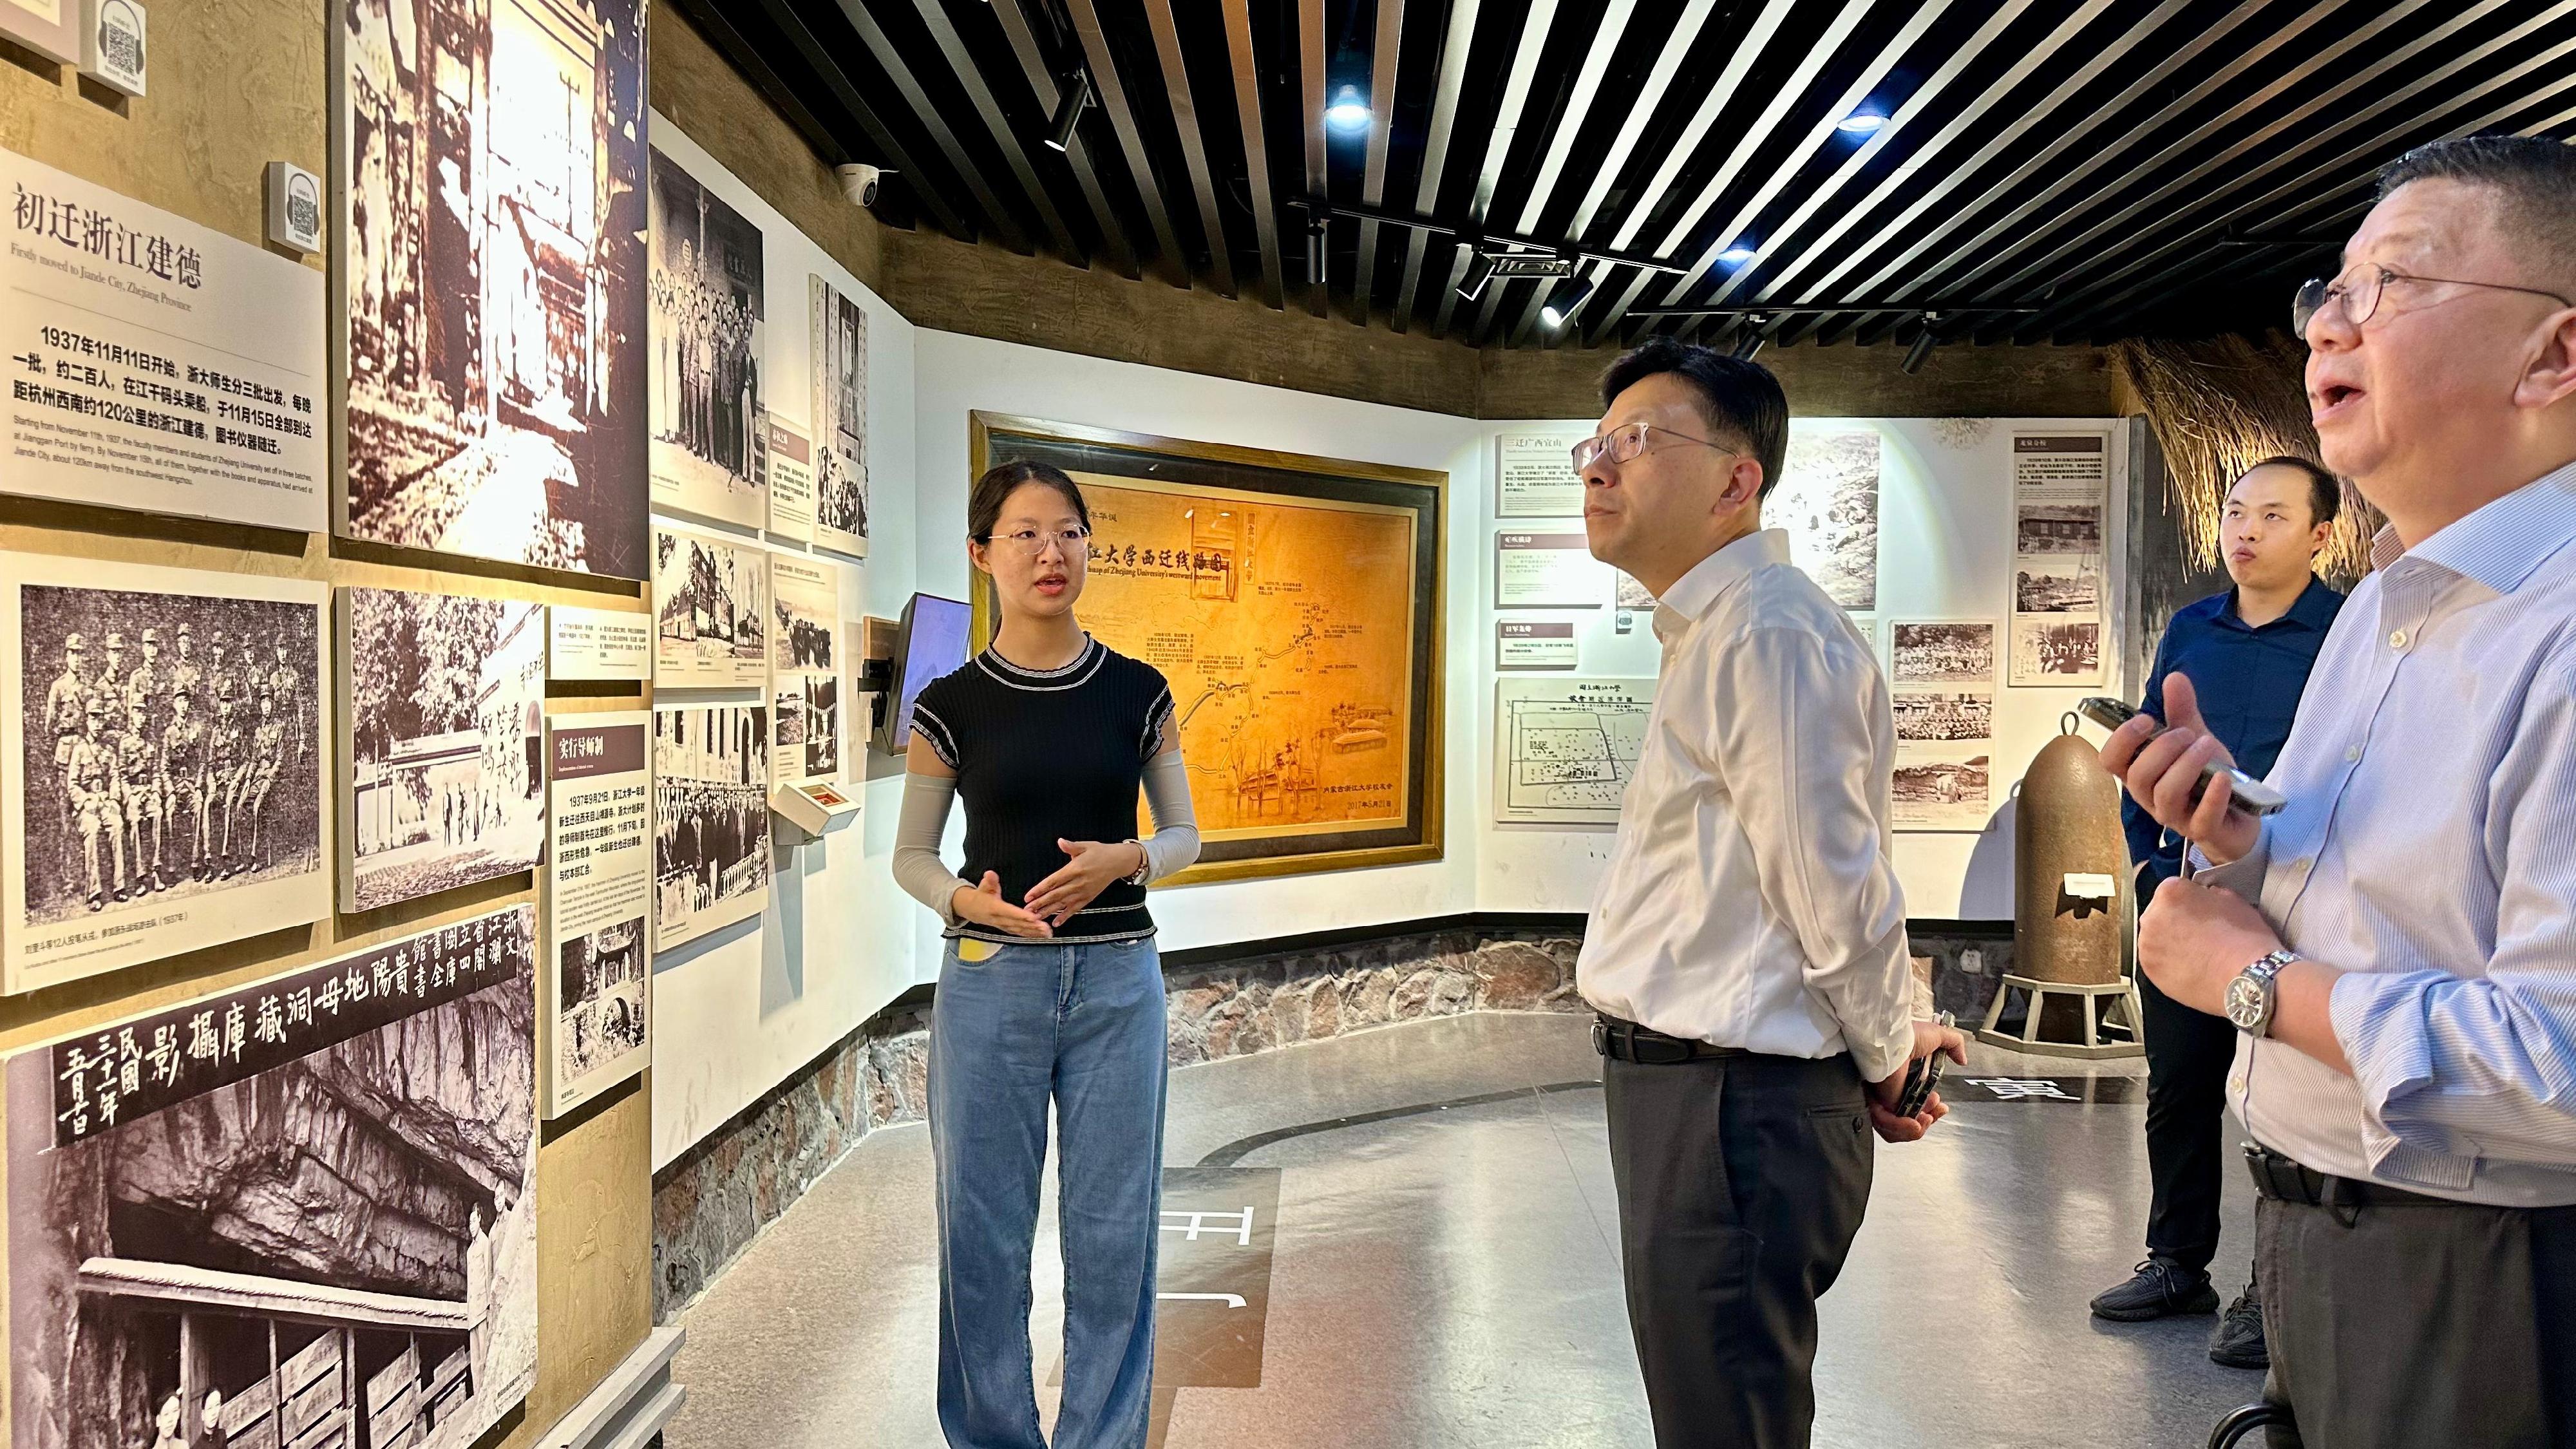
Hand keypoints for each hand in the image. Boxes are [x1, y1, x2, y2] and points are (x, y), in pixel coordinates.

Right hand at [950, 871, 1051, 937]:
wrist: (970, 909)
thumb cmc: (980, 895)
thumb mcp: (984, 885)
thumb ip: (989, 880)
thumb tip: (990, 874)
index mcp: (995, 908)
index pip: (1010, 912)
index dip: (1021, 915)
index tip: (1034, 917)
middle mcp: (1000, 919)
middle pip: (1018, 924)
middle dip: (1032, 927)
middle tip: (1046, 928)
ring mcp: (1003, 926)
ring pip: (1020, 930)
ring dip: (1034, 933)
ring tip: (1048, 933)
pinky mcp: (1007, 929)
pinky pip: (1020, 933)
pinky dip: (1031, 935)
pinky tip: (1042, 935)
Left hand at [1021, 839, 1142, 927]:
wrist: (1119, 862)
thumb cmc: (1101, 852)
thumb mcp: (1086, 846)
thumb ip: (1071, 846)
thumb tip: (1060, 841)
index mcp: (1075, 869)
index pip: (1053, 881)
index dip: (1040, 889)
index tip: (1028, 896)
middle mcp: (1078, 883)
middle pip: (1055, 895)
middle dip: (1040, 904)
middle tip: (1027, 911)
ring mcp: (1083, 892)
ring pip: (1063, 904)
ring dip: (1049, 911)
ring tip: (1036, 918)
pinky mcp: (1089, 897)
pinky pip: (1075, 909)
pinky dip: (1065, 916)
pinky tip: (1056, 922)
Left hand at [1866, 1021, 1966, 1142]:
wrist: (1894, 1039)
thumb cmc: (1908, 1034)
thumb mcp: (1938, 1036)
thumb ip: (1954, 1044)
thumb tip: (1963, 1059)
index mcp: (1906, 1078)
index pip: (1918, 1104)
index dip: (1932, 1110)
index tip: (1940, 1105)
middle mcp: (1894, 1089)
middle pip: (1910, 1120)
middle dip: (1927, 1121)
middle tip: (1932, 1115)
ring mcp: (1885, 1098)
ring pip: (1899, 1128)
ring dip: (1917, 1128)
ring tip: (1925, 1119)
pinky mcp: (1878, 1104)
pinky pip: (1889, 1126)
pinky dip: (1904, 1129)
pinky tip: (1916, 1122)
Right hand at [2094, 674, 2261, 865]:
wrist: (2238, 818)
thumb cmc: (2207, 780)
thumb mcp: (2194, 741)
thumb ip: (2182, 713)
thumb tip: (2174, 677)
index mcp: (2141, 775)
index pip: (2110, 761)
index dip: (2122, 740)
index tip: (2146, 720)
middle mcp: (2150, 798)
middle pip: (2138, 776)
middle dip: (2163, 748)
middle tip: (2187, 734)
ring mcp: (2175, 817)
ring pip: (2166, 794)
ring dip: (2187, 765)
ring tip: (2208, 745)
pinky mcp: (2204, 831)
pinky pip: (2202, 817)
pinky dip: (2213, 795)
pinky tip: (2223, 776)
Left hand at [2138, 875, 2283, 1015]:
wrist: (2246, 978)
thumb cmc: (2243, 941)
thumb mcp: (2233, 900)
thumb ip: (2211, 894)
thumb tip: (2208, 897)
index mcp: (2170, 893)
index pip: (2174, 888)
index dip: (2191, 898)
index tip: (2199, 907)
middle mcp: (2152, 917)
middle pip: (2161, 913)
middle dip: (2177, 919)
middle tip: (2201, 932)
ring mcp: (2147, 946)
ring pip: (2156, 938)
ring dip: (2171, 943)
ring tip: (2198, 953)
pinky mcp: (2151, 970)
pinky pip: (2157, 962)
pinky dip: (2170, 964)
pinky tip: (2192, 968)